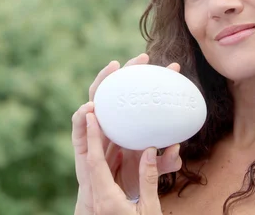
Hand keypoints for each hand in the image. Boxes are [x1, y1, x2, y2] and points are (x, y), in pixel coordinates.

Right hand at [72, 54, 181, 213]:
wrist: (111, 197)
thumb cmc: (131, 178)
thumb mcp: (151, 170)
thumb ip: (164, 162)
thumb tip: (176, 150)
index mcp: (129, 122)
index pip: (141, 95)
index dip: (155, 80)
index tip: (174, 68)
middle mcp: (112, 119)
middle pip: (119, 88)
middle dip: (129, 69)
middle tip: (144, 57)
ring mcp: (96, 127)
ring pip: (96, 98)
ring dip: (102, 81)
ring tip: (112, 68)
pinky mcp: (80, 142)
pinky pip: (78, 127)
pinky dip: (81, 115)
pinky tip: (89, 108)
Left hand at [83, 110, 164, 213]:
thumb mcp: (150, 210)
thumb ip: (148, 179)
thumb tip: (150, 150)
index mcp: (107, 200)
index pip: (95, 162)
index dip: (93, 137)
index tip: (91, 115)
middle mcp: (97, 200)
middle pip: (89, 162)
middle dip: (90, 136)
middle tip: (93, 111)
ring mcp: (98, 204)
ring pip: (93, 170)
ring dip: (96, 147)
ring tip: (102, 124)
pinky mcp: (103, 207)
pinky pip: (100, 179)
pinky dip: (103, 161)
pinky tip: (111, 151)